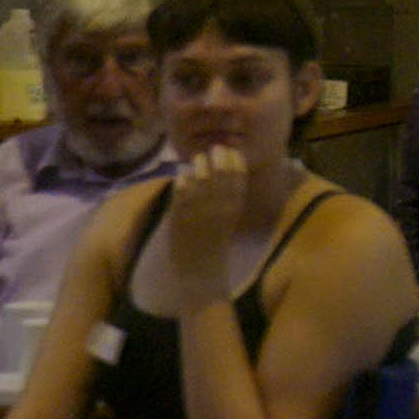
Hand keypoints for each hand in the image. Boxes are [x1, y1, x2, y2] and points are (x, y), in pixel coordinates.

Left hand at [164, 145, 257, 291]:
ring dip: (200, 164)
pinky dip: (182, 179)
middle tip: (216, 148)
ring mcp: (198, 209)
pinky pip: (181, 189)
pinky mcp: (179, 213)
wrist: (199, 269)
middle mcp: (219, 206)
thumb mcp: (228, 221)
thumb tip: (223, 177)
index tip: (232, 151)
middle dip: (219, 157)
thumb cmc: (215, 245)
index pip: (239, 178)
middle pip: (221, 173)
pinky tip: (183, 174)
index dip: (236, 162)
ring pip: (201, 177)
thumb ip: (227, 201)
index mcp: (234, 209)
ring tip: (199, 158)